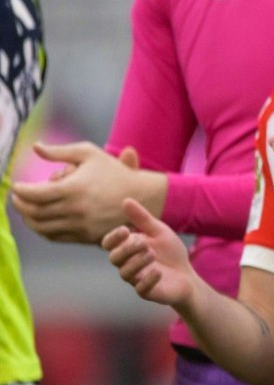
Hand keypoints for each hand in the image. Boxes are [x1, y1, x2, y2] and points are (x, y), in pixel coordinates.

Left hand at [10, 141, 151, 243]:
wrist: (143, 197)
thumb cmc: (114, 172)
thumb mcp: (89, 154)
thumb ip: (59, 151)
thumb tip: (35, 147)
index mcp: (73, 188)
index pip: (33, 194)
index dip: (20, 190)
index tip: (17, 186)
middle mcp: (75, 210)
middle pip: (34, 212)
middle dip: (19, 204)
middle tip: (17, 197)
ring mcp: (81, 226)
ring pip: (41, 227)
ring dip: (28, 218)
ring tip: (27, 209)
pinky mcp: (86, 237)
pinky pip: (54, 236)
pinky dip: (42, 229)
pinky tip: (41, 219)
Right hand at [101, 198, 199, 307]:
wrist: (187, 276)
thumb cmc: (170, 253)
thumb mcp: (159, 232)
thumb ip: (142, 219)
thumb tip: (125, 200)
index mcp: (127, 249)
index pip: (108, 244)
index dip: (113, 238)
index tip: (125, 230)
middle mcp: (127, 265)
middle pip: (114, 258)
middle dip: (126, 249)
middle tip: (143, 242)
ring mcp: (136, 280)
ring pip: (125, 273)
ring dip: (137, 262)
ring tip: (152, 253)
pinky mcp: (148, 292)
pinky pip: (141, 289)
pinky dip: (148, 280)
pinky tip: (158, 271)